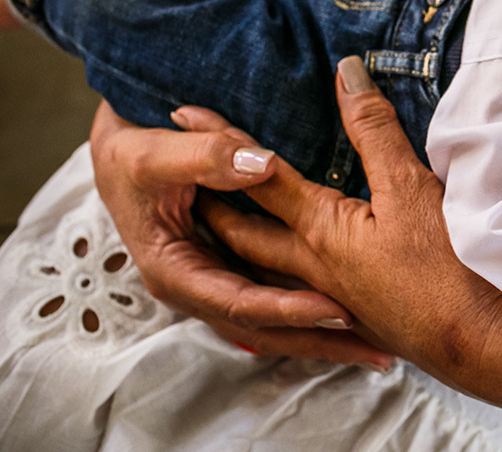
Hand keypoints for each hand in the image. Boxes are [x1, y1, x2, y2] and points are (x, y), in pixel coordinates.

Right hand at [88, 100, 389, 365]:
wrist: (121, 153)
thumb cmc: (131, 155)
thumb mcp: (155, 152)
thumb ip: (206, 155)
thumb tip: (260, 163)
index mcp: (176, 272)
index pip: (240, 303)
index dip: (287, 309)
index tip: (335, 309)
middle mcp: (201, 287)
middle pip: (266, 329)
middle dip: (320, 342)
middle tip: (377, 350)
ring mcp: (220, 282)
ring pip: (276, 322)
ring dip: (324, 335)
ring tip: (380, 347)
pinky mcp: (237, 271)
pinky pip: (279, 298)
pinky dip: (314, 309)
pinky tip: (358, 314)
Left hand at [197, 61, 501, 383]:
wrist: (474, 342)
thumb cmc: (442, 265)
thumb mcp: (407, 186)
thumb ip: (373, 130)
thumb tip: (345, 73)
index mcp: (319, 230)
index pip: (259, 176)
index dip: (223, 141)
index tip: (185, 115)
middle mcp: (313, 267)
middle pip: (248, 235)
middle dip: (214, 208)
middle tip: (183, 187)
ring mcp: (332, 297)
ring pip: (268, 272)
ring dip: (242, 251)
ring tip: (223, 234)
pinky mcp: (359, 316)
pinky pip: (299, 296)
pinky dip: (279, 284)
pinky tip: (293, 284)